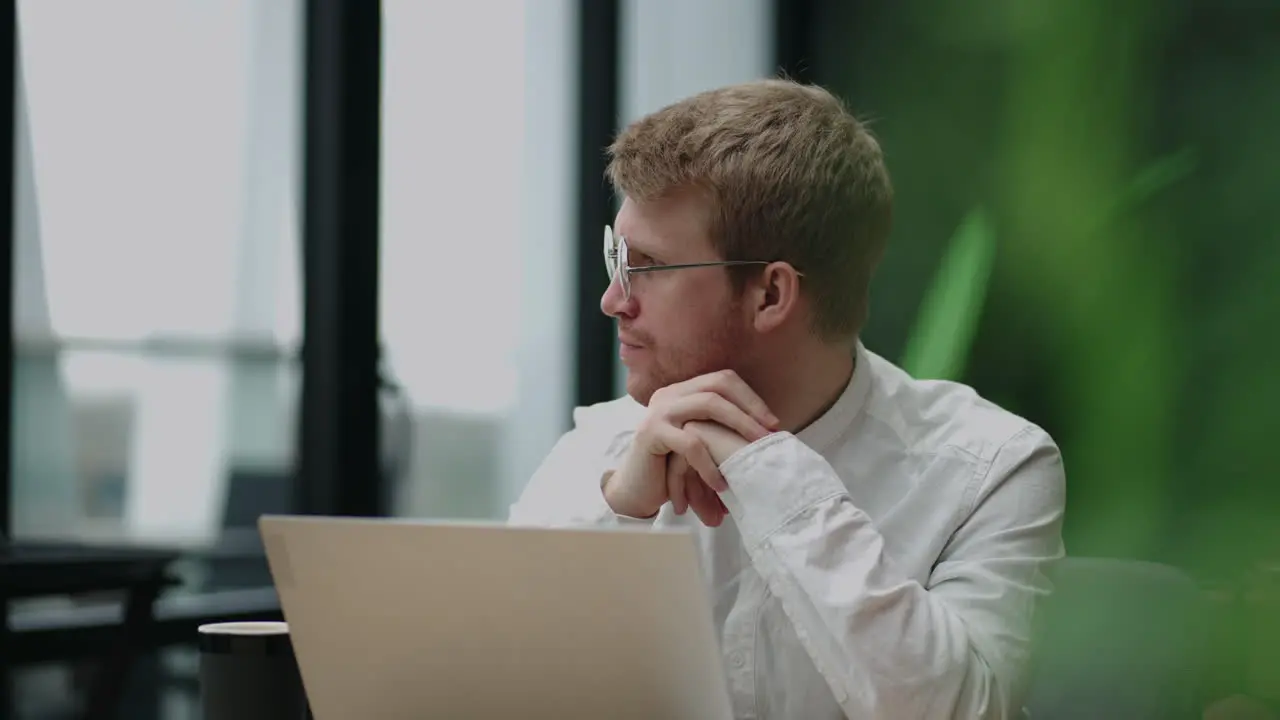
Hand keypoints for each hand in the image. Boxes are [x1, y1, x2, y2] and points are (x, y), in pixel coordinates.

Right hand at [602, 370, 776, 522]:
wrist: (635, 491)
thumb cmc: (673, 469)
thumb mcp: (699, 442)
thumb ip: (720, 429)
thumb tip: (767, 430)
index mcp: (682, 391)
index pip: (722, 379)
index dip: (750, 397)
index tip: (773, 422)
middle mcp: (669, 394)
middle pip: (718, 386)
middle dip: (750, 409)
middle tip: (770, 435)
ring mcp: (659, 411)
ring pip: (708, 405)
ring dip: (739, 427)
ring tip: (754, 453)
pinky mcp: (651, 434)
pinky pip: (691, 444)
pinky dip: (710, 465)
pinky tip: (722, 484)